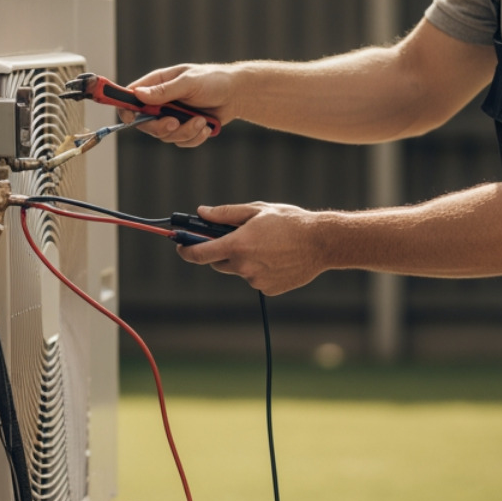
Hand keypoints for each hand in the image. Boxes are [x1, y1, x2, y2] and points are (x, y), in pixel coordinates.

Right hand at [125, 63, 236, 148]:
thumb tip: (138, 95)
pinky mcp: (185, 129)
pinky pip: (181, 142)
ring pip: (165, 136)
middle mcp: (161, 102)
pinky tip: (206, 126)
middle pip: (145, 124)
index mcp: (157, 84)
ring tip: (202, 120)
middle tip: (175, 123)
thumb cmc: (213, 80)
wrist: (237, 94)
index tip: (130, 118)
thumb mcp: (189, 82)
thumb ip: (164, 90)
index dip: (126, 108)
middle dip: (161, 127)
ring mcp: (172, 117)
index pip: (131, 97)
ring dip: (184, 132)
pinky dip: (194, 138)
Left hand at [176, 202, 325, 295]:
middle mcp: (243, 266)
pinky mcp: (268, 290)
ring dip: (243, 259)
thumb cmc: (290, 222)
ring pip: (238, 270)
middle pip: (217, 263)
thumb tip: (202, 213)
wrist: (322, 243)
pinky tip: (276, 258)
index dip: (186, 250)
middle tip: (236, 237)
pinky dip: (259, 270)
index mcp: (237, 245)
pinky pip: (255, 279)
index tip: (180, 246)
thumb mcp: (256, 211)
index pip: (200, 254)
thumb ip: (225, 214)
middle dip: (219, 251)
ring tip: (267, 245)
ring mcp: (256, 281)